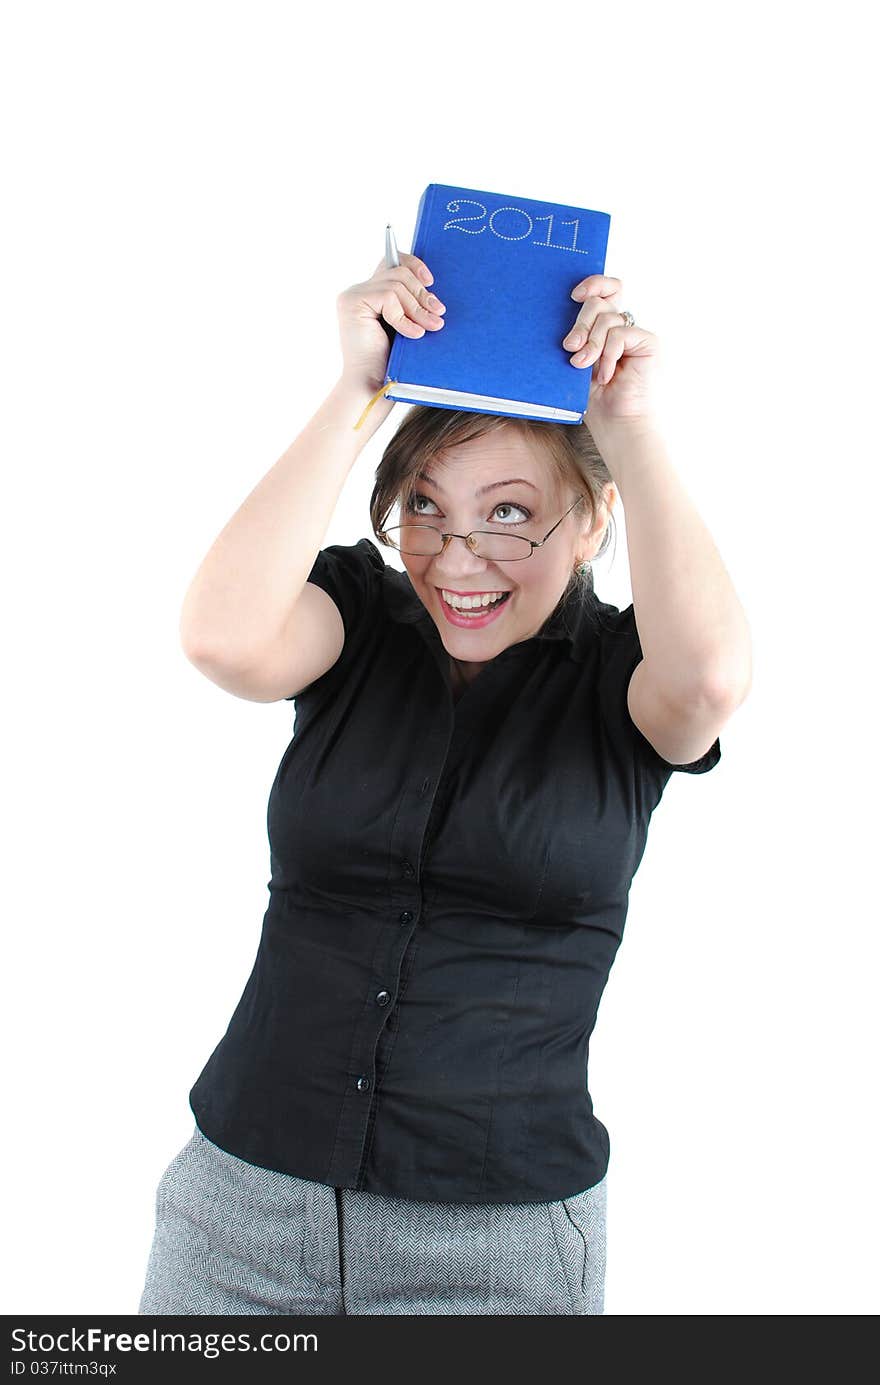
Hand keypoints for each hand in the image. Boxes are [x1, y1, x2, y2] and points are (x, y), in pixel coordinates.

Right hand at [337, 253, 446, 395]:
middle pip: (398, 273)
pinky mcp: (352, 304)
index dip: (413, 265)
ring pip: (396, 285)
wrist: (373, 388)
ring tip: (432, 327)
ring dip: (418, 308)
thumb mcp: (406, 326)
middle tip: (439, 314)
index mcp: (370, 294)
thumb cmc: (391, 363)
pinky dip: (404, 318)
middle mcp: (358, 292)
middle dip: (422, 294)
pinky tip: (414, 334)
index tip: (431, 281)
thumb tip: (432, 285)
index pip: (392, 263)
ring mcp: (353, 297)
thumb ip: (410, 304)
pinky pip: (388, 298)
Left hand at [562, 274, 660, 426]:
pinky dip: (608, 354)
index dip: (593, 284)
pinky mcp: (648, 342)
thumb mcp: (577, 361)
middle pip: (600, 302)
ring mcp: (635, 335)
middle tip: (570, 347)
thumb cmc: (594, 399)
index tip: (573, 295)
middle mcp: (621, 328)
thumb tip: (566, 309)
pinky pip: (620, 333)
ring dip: (592, 343)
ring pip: (608, 317)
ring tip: (583, 366)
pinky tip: (606, 375)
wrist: (615, 424)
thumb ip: (577, 336)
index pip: (604, 291)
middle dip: (581, 323)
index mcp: (603, 329)